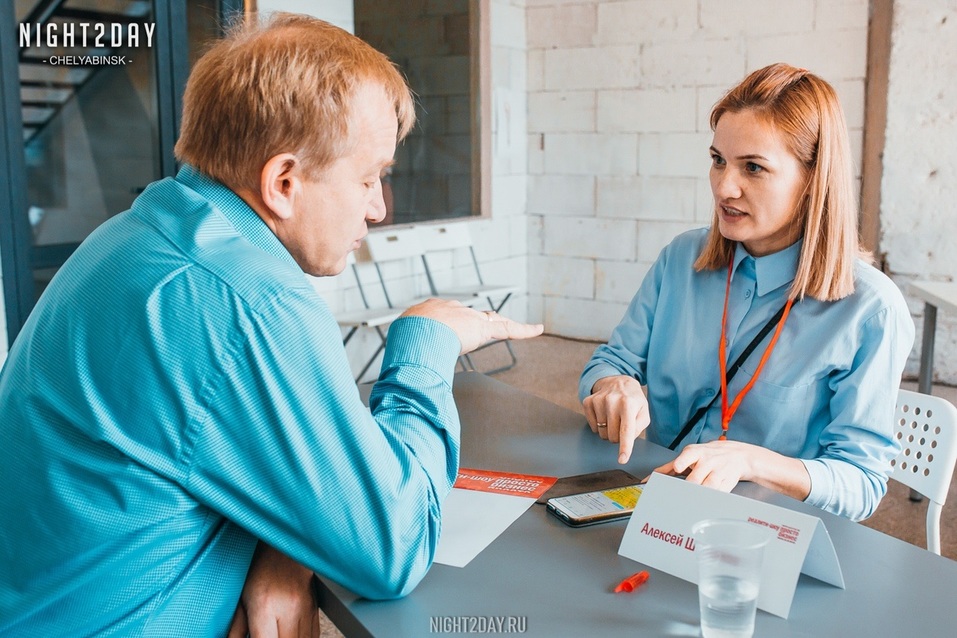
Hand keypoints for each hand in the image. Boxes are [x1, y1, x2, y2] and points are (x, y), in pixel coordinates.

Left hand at [228, 542, 320, 637]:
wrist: (284, 546)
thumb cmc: (259, 568)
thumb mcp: (239, 599)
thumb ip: (235, 630)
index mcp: (264, 606)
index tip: (255, 637)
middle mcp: (289, 609)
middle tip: (265, 634)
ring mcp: (305, 609)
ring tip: (276, 633)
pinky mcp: (315, 609)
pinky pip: (312, 636)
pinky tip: (289, 634)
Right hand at [401, 299, 543, 354]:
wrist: (417, 327)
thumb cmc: (406, 338)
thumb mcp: (402, 346)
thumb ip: (408, 360)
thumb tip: (401, 379)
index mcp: (432, 312)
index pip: (447, 318)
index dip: (450, 326)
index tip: (450, 333)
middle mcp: (453, 311)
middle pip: (471, 317)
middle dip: (476, 324)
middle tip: (479, 332)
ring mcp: (469, 318)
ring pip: (493, 321)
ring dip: (502, 327)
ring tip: (517, 329)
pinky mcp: (484, 327)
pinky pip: (509, 328)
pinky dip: (525, 330)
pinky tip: (539, 329)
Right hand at [582, 375, 649, 463]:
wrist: (618, 381)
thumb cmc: (632, 400)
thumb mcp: (643, 411)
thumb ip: (639, 427)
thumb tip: (627, 440)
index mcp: (629, 404)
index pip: (626, 431)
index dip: (624, 447)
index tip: (622, 459)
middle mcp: (612, 401)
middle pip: (612, 436)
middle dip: (618, 436)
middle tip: (621, 424)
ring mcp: (598, 400)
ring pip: (601, 433)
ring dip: (608, 431)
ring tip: (613, 418)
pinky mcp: (588, 401)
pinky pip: (591, 426)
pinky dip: (598, 425)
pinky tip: (604, 415)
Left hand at [652, 440, 759, 491]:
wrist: (738, 455)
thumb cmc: (709, 455)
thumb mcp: (690, 455)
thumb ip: (670, 466)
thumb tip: (652, 476)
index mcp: (695, 453)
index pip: (688, 456)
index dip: (682, 462)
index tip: (678, 467)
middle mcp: (707, 461)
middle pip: (695, 479)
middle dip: (688, 487)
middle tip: (679, 494)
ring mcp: (718, 472)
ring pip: (707, 487)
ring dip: (699, 494)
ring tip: (692, 498)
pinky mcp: (728, 483)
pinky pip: (718, 494)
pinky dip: (711, 498)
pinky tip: (706, 500)